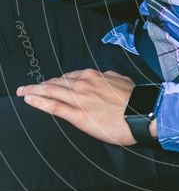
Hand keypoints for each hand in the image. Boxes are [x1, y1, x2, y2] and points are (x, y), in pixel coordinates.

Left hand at [16, 68, 135, 144]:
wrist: (143, 113)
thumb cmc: (135, 100)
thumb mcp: (122, 80)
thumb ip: (109, 78)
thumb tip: (105, 76)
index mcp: (94, 76)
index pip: (69, 77)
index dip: (56, 81)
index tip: (49, 83)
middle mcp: (84, 84)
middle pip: (56, 82)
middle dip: (40, 84)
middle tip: (28, 87)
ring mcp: (79, 99)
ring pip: (51, 91)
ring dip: (34, 91)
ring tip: (24, 92)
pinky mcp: (78, 114)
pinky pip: (54, 106)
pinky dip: (39, 102)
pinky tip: (30, 100)